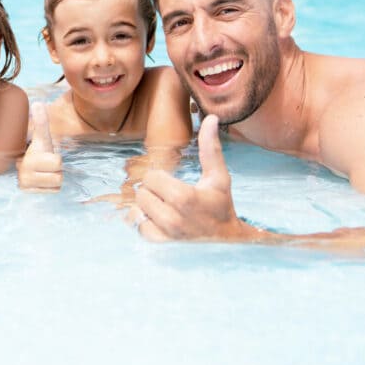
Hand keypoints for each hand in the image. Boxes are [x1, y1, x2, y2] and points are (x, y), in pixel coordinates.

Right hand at [18, 104, 62, 190]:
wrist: (27, 165)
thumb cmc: (38, 150)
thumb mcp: (42, 137)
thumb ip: (41, 122)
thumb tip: (38, 103)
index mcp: (29, 160)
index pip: (57, 163)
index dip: (55, 158)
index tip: (45, 154)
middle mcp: (24, 175)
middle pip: (59, 177)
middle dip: (56, 170)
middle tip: (46, 164)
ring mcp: (27, 186)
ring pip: (57, 184)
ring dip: (54, 178)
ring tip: (44, 171)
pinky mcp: (30, 194)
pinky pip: (54, 192)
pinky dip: (51, 186)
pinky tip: (43, 180)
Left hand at [133, 115, 252, 241]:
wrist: (227, 242)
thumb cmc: (221, 205)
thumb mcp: (219, 177)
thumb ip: (211, 147)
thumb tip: (210, 118)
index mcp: (184, 198)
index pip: (152, 177)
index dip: (160, 177)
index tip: (172, 183)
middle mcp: (172, 219)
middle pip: (142, 193)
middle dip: (153, 191)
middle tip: (168, 196)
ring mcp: (165, 236)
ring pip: (136, 210)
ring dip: (146, 207)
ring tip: (163, 208)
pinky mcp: (160, 246)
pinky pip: (137, 228)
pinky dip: (143, 222)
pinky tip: (157, 220)